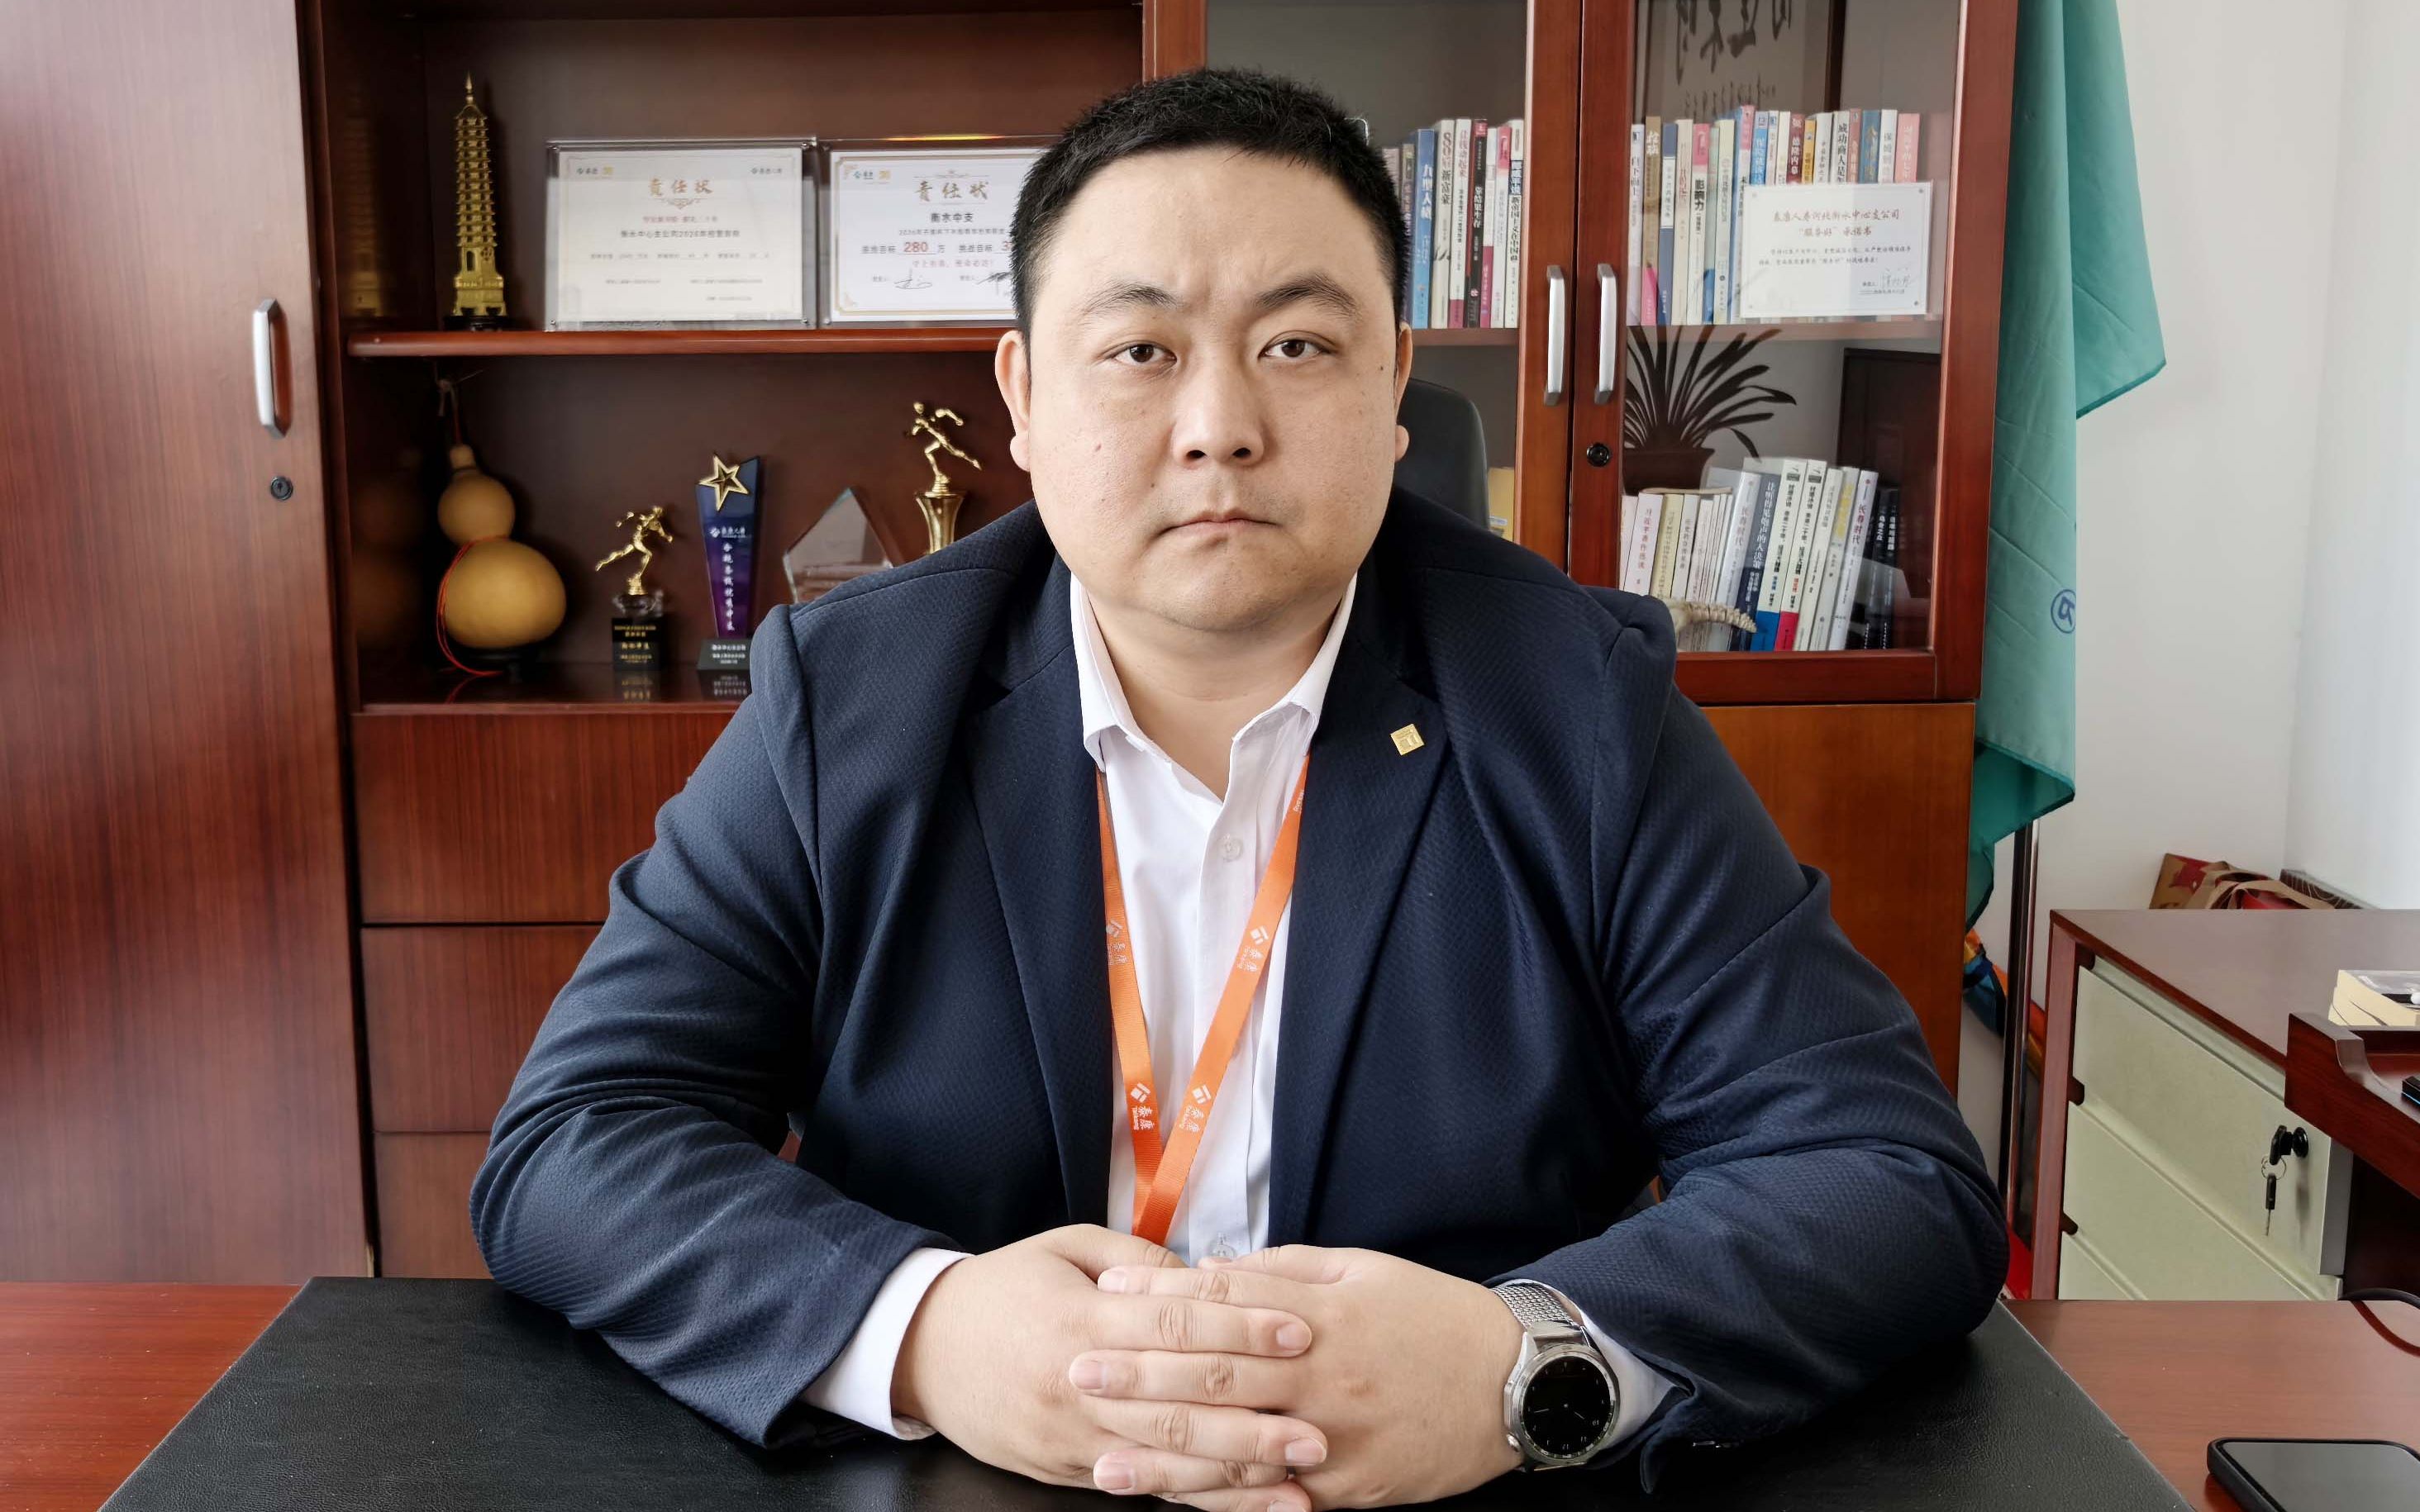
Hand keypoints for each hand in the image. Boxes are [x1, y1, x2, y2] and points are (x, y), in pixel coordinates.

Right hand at [892, 1225, 1330, 1511]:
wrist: (920, 1348)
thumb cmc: (1001, 1288)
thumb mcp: (1063, 1248)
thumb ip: (1136, 1262)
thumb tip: (1207, 1274)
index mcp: (1081, 1321)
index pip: (1176, 1324)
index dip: (1242, 1326)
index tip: (1300, 1330)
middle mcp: (1078, 1385)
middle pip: (1179, 1406)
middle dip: (1254, 1421)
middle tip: (1320, 1428)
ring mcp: (1071, 1438)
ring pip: (1165, 1462)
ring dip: (1237, 1474)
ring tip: (1301, 1479)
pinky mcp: (1066, 1471)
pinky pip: (1141, 1490)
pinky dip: (1196, 1500)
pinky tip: (1244, 1505)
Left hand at [1069, 1246, 1526, 1508]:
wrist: (1515, 1381)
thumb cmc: (1432, 1316)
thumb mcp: (1364, 1269)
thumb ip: (1287, 1269)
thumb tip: (1218, 1268)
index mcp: (1321, 1315)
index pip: (1225, 1302)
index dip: (1159, 1299)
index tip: (1106, 1296)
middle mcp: (1322, 1377)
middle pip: (1217, 1374)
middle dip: (1140, 1375)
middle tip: (1076, 1371)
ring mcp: (1335, 1439)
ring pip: (1238, 1449)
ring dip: (1165, 1455)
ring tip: (1102, 1460)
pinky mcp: (1352, 1489)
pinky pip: (1278, 1501)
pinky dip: (1225, 1506)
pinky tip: (1178, 1506)